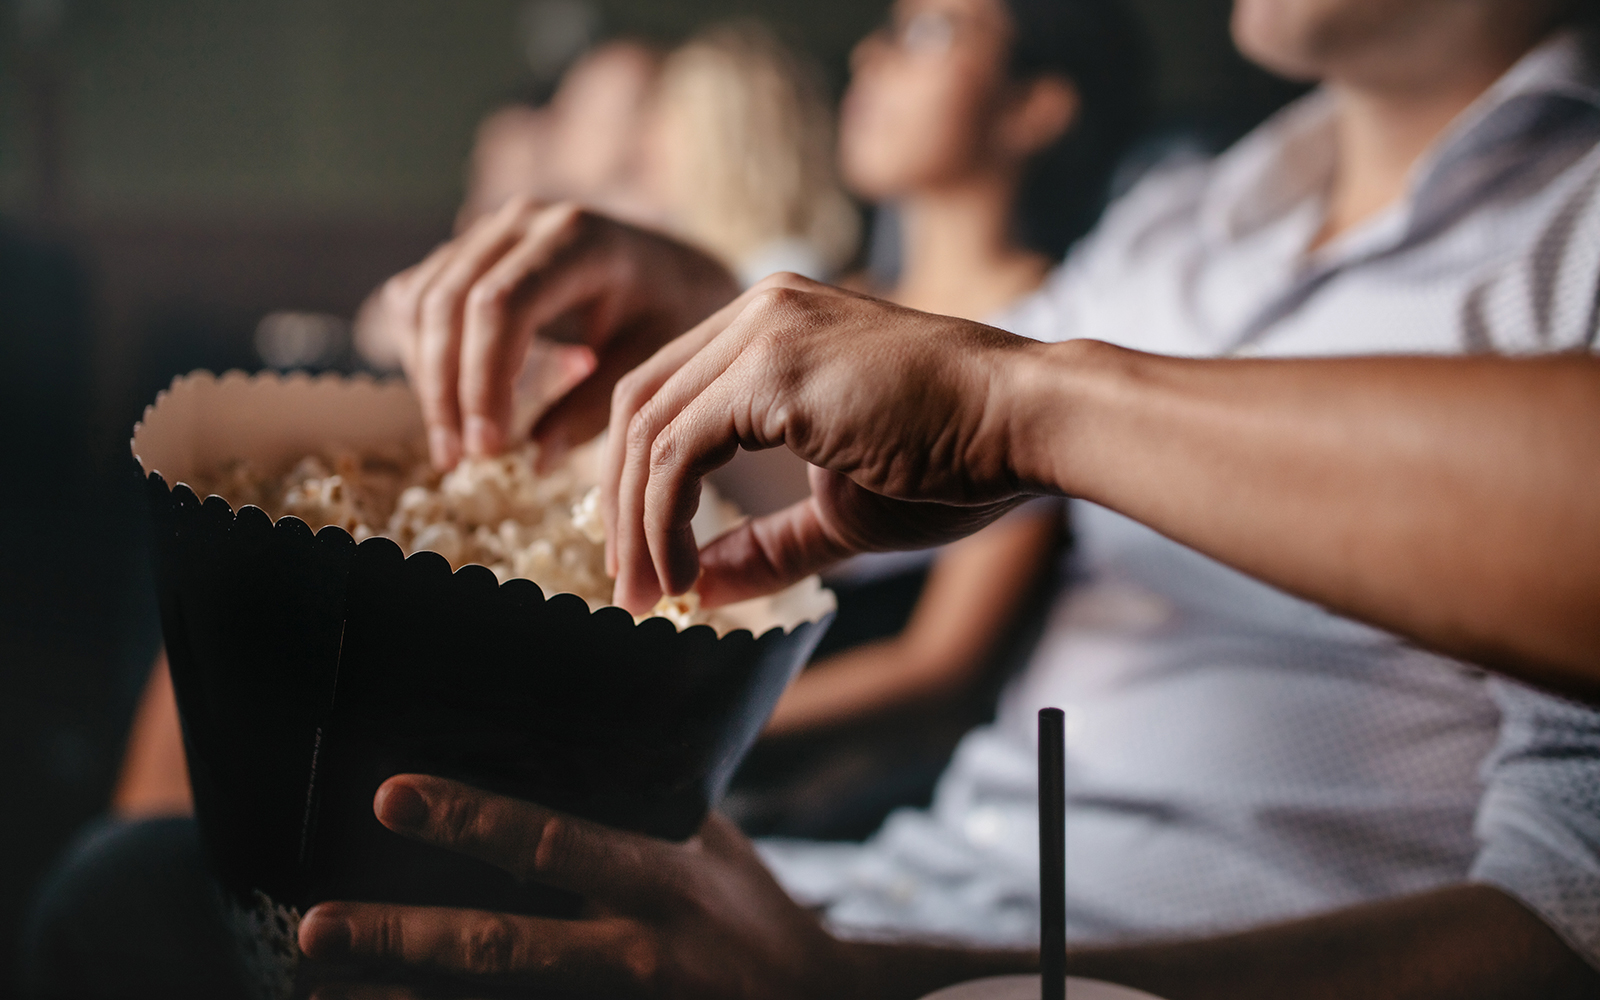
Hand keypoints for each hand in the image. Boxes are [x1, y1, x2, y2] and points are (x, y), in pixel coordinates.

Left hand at [298, 775, 859, 998]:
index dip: (473, 819)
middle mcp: (633, 952)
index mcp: (656, 881)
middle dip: (404, 939)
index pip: (551, 842)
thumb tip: (559, 742)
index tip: (392, 795)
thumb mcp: (707, 843)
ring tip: (322, 999)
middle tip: (312, 927)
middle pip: (504, 949)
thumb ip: (638, 803)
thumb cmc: (748, 911)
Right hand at [379, 198, 737, 468]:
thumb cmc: (668, 316)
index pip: (501, 306)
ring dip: (427, 378)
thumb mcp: (650, 362)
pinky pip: (417, 299)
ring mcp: (489, 230)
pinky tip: (452, 404)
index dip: (483, 380)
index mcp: (578, 239)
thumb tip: (536, 459)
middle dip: (446, 389)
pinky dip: (421, 354)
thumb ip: (595, 407)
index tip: (488, 447)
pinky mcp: (467, 249)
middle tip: (458, 458)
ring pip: (422, 300)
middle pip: (450, 302)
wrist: (672, 271)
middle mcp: (524, 220)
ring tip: (454, 446)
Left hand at [602, 273, 1055, 611]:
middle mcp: (756, 311)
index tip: (645, 560)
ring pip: (646, 428)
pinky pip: (677, 449)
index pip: (666, 396)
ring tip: (647, 594)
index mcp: (770, 326)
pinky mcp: (773, 367)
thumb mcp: (839, 511)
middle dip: (618, 506)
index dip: (637, 484)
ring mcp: (763, 330)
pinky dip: (662, 518)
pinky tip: (678, 573)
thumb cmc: (955, 461)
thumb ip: (763, 545)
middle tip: (627, 588)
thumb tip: (694, 589)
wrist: (1026, 421)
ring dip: (634, 524)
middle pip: (638, 404)